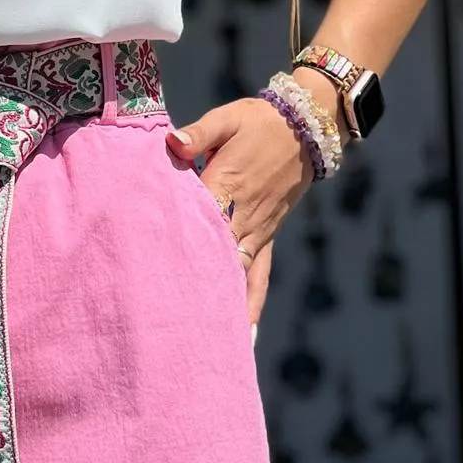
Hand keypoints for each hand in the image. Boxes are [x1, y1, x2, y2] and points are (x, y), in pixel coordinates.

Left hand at [165, 96, 313, 328]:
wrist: (307, 126)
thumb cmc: (258, 121)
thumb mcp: (228, 119)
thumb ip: (199, 133)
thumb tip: (173, 142)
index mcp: (227, 185)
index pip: (198, 219)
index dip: (178, 244)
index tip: (155, 273)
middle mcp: (243, 215)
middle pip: (213, 256)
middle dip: (192, 287)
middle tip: (167, 324)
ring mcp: (257, 230)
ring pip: (236, 274)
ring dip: (221, 305)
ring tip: (203, 343)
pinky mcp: (267, 236)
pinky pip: (260, 276)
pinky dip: (252, 304)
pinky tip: (245, 333)